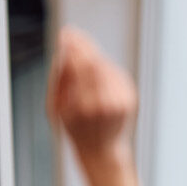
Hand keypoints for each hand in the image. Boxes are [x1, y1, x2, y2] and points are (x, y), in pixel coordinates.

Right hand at [47, 27, 136, 165]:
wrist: (102, 150)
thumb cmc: (75, 129)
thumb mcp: (56, 107)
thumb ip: (60, 79)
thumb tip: (64, 51)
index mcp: (82, 107)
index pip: (79, 66)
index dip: (73, 47)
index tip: (66, 35)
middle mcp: (104, 104)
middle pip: (95, 63)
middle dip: (83, 47)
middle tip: (73, 36)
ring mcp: (120, 102)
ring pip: (107, 66)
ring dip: (93, 55)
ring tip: (83, 53)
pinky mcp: (130, 100)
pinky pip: (117, 74)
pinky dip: (105, 67)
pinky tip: (96, 68)